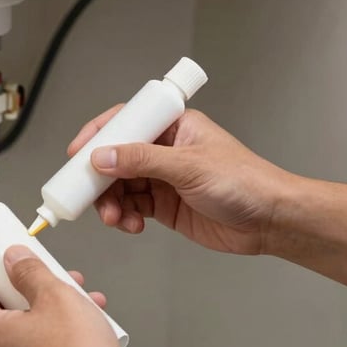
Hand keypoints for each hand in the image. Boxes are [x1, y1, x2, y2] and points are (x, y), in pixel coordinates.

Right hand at [68, 108, 294, 255]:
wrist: (271, 222)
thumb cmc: (245, 182)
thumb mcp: (189, 166)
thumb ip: (142, 161)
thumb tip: (102, 157)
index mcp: (172, 126)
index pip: (124, 121)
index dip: (97, 135)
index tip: (75, 154)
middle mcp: (163, 149)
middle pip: (115, 157)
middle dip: (99, 178)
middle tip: (87, 195)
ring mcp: (162, 178)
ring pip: (119, 186)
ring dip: (110, 202)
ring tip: (114, 218)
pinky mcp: (163, 204)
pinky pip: (130, 207)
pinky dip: (124, 217)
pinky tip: (130, 225)